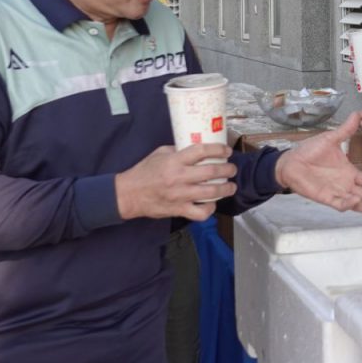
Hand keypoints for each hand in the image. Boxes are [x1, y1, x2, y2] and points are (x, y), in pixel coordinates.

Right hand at [115, 144, 237, 220]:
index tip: (226, 151)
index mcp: (174, 161)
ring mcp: (180, 195)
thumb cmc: (144, 172)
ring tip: (231, 186)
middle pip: (211, 173)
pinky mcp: (179, 210)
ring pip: (210, 193)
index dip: (218, 150)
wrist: (129, 194)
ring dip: (225, 189)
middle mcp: (179, 177)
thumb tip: (196, 150)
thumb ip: (178, 151)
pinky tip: (212, 204)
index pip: (201, 151)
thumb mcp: (160, 154)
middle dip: (227, 170)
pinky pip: (200, 212)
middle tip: (232, 169)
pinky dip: (210, 209)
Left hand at [275, 112, 361, 216]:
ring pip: (356, 202)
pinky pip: (339, 203)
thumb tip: (357, 114)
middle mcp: (345, 184)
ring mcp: (336, 192)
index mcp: (348, 171)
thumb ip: (346, 130)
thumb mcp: (331, 139)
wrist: (291, 161)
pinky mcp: (326, 197)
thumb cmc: (309, 151)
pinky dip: (348, 203)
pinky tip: (356, 201)